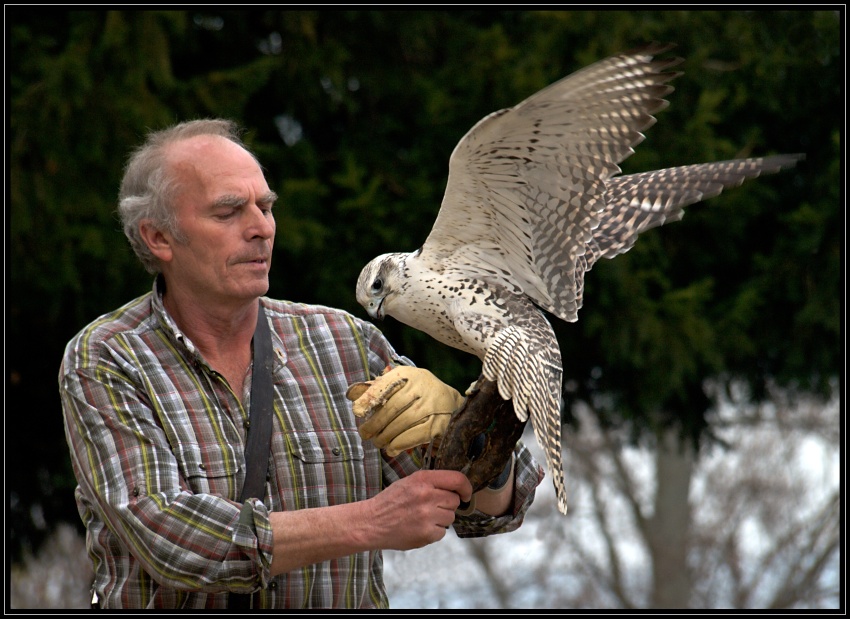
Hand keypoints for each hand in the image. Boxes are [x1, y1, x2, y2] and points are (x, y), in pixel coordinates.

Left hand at [346, 366, 463, 455]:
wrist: (450, 403)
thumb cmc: (416, 395)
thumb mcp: (398, 386)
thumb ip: (375, 390)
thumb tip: (351, 395)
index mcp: (408, 374)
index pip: (386, 384)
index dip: (370, 398)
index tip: (357, 411)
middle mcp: (422, 385)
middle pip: (393, 406)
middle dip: (376, 423)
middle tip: (365, 434)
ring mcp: (433, 404)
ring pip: (404, 421)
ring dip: (387, 435)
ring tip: (378, 442)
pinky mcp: (440, 423)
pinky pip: (418, 434)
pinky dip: (402, 443)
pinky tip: (392, 448)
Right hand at [368, 470, 471, 549]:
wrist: (371, 522)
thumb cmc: (391, 501)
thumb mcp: (409, 482)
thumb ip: (431, 483)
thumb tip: (456, 488)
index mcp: (423, 479)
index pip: (457, 479)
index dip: (466, 487)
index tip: (466, 494)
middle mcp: (427, 496)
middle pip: (454, 501)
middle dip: (447, 505)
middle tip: (431, 508)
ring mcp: (427, 516)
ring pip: (450, 517)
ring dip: (440, 519)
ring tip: (422, 518)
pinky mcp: (426, 534)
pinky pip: (442, 533)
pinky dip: (433, 532)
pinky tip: (419, 528)